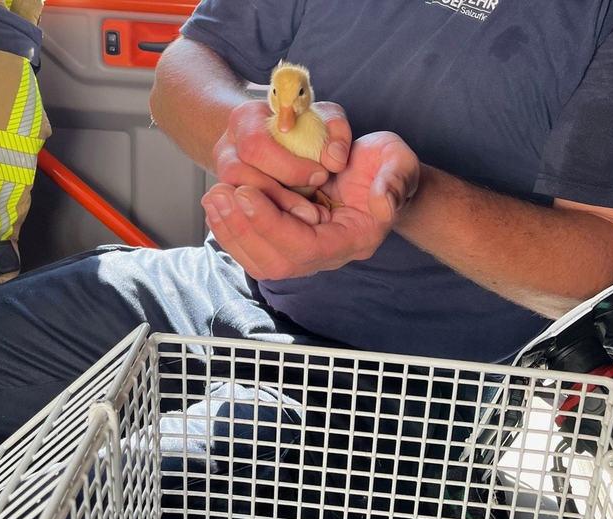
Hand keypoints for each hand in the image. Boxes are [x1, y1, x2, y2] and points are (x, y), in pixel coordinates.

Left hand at [201, 131, 419, 279]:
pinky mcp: (289, 243)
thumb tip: (381, 205)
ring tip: (212, 198)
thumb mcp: (399, 163)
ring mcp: (307, 253)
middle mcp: (329, 254)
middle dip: (245, 230)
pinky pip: (254, 250)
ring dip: (232, 232)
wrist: (378, 174)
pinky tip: (216, 205)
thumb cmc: (387, 167)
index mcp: (354, 238)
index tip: (246, 192)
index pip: (305, 248)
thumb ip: (394, 182)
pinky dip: (231, 230)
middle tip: (220, 194)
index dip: (271, 223)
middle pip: (277, 262)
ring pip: (261, 261)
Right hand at [213, 99, 351, 224]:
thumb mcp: (324, 118)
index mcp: (246, 119)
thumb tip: (334, 159)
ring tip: (305, 219)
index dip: (289, 166)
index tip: (321, 176)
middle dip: (280, 198)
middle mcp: (227, 149)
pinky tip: (292, 229)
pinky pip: (239, 219)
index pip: (256, 145)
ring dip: (273, 216)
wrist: (278, 139)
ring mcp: (224, 177)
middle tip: (314, 212)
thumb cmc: (302, 127)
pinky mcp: (230, 201)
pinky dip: (266, 227)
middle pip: (239, 177)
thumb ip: (335, 132)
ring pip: (237, 202)